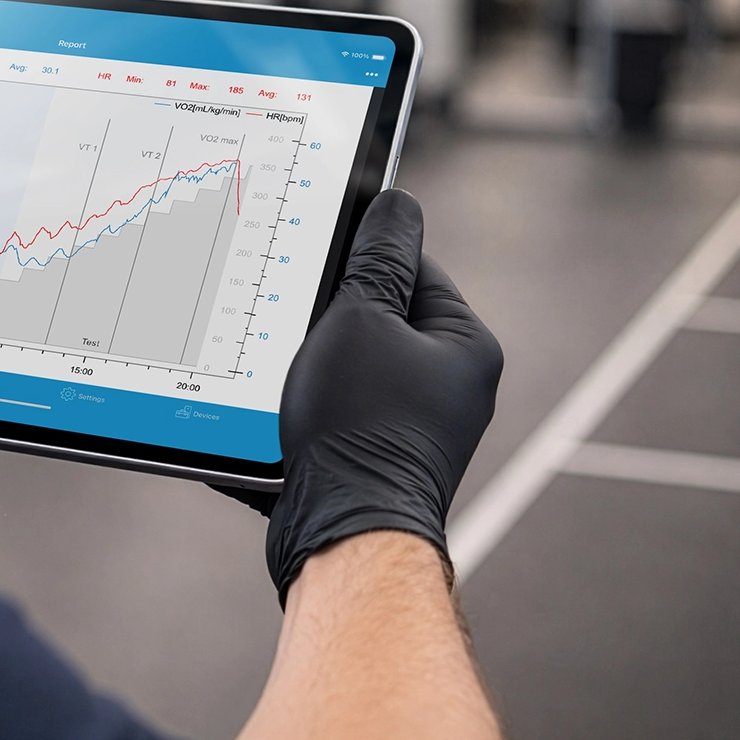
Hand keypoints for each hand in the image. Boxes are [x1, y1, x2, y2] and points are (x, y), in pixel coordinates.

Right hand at [264, 189, 502, 603]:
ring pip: (348, 369)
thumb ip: (377, 258)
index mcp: (464, 346)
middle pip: (378, 320)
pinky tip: (274, 416)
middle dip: (328, 318)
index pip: (413, 269)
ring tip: (284, 377)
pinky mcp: (373, 461)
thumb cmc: (361, 429)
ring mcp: (412, 429)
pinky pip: (333, 415)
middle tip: (294, 321)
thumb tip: (396, 205)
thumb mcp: (361, 319)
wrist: (344, 535)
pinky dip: (303, 410)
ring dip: (309, 367)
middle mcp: (449, 389)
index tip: (318, 262)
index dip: (360, 260)